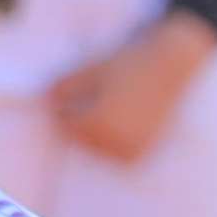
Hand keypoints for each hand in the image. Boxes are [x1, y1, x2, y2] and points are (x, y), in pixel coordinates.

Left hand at [51, 6, 216, 161]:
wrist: (171, 65)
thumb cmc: (127, 64)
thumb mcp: (89, 71)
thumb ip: (63, 88)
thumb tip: (45, 103)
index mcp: (98, 123)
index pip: (64, 123)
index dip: (63, 106)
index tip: (75, 90)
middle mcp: (115, 142)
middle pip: (79, 138)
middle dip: (78, 120)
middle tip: (94, 97)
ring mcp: (132, 150)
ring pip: (96, 147)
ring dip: (94, 132)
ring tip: (109, 105)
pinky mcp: (144, 151)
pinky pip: (115, 152)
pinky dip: (111, 140)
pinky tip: (121, 118)